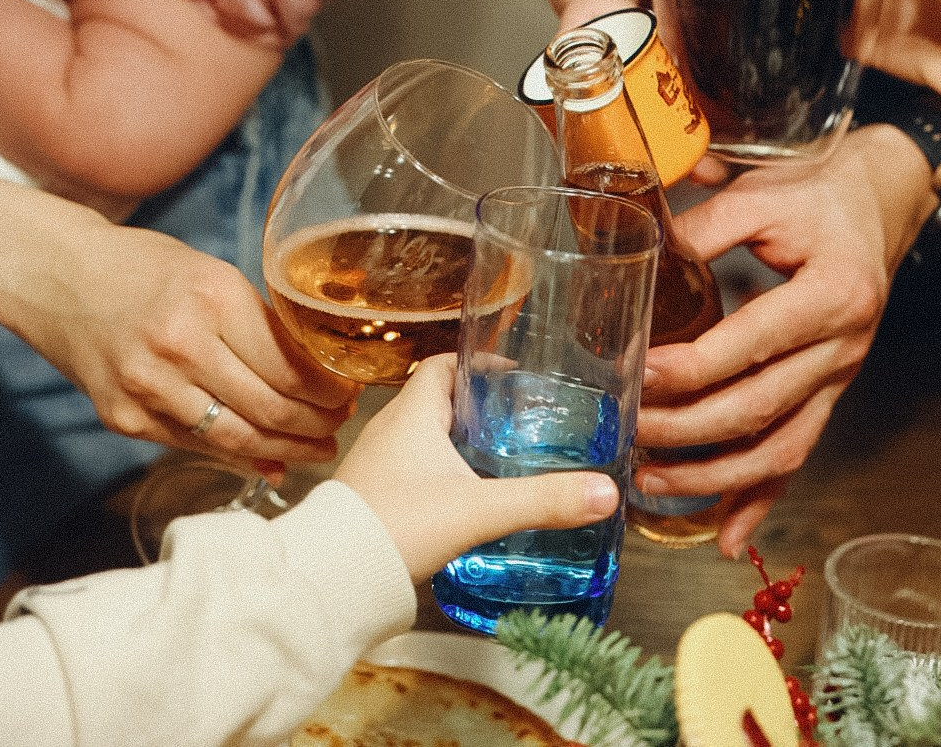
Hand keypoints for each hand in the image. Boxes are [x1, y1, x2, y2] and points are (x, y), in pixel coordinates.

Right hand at [0, 186, 354, 468]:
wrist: (63, 279)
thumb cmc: (146, 268)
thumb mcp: (212, 275)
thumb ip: (257, 320)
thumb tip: (313, 369)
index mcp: (212, 300)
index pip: (288, 364)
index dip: (327, 388)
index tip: (349, 391)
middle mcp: (180, 346)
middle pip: (268, 406)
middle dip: (315, 424)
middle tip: (339, 426)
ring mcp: (149, 388)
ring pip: (235, 437)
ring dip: (285, 448)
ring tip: (316, 449)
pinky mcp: (125, 418)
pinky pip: (194, 447)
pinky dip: (238, 457)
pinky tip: (269, 460)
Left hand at [334, 354, 619, 581]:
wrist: (336, 578)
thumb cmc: (399, 526)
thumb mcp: (480, 509)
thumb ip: (542, 500)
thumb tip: (603, 493)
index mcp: (413, 412)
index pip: (442, 364)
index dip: (476, 363)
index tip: (510, 374)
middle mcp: (389, 428)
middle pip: (436, 399)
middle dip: (475, 406)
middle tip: (514, 420)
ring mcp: (375, 462)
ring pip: (422, 436)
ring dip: (454, 440)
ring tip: (495, 458)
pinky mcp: (370, 496)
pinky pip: (408, 468)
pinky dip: (436, 473)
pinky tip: (460, 499)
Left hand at [632, 123, 936, 557]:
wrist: (879, 202)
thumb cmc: (819, 195)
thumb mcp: (763, 196)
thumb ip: (703, 226)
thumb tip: (639, 248)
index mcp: (830, 295)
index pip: (751, 344)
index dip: (693, 367)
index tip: (640, 373)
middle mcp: (842, 348)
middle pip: (760, 407)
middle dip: (688, 430)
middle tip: (629, 431)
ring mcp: (839, 378)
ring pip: (779, 446)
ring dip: (714, 477)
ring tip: (650, 480)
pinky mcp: (830, 393)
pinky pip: (797, 454)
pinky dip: (761, 498)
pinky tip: (727, 535)